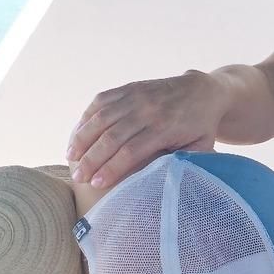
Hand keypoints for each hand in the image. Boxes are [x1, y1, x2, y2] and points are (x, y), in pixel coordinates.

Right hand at [66, 70, 227, 191]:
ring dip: (83, 138)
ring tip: (70, 158)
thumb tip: (168, 186)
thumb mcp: (201, 148)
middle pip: (112, 136)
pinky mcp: (129, 88)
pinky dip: (86, 118)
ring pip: (102, 117)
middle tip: (78, 178)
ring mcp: (136, 96)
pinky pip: (101, 101)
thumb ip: (185, 165)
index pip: (131, 151)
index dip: (112, 168)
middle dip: (91, 159)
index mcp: (165, 128)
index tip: (96, 184)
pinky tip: (76, 135)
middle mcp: (147, 110)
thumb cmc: (201, 127)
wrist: (203, 90)